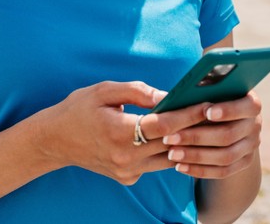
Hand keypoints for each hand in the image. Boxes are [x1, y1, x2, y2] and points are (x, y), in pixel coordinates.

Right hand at [34, 81, 204, 184]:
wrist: (54, 140)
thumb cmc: (79, 109)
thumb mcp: (104, 91)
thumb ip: (137, 91)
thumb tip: (166, 95)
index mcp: (120, 132)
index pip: (165, 125)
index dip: (189, 114)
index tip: (208, 104)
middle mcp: (125, 157)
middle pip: (172, 144)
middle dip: (194, 128)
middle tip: (215, 114)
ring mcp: (127, 171)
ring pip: (169, 159)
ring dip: (186, 144)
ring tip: (203, 125)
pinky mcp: (127, 178)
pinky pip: (155, 166)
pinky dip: (167, 153)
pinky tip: (179, 139)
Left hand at [142, 93, 262, 179]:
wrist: (227, 122)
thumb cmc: (211, 100)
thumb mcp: (207, 93)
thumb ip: (191, 95)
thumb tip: (159, 98)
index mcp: (251, 103)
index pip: (247, 106)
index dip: (228, 110)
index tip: (206, 111)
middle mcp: (255, 125)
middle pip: (229, 135)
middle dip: (196, 137)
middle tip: (170, 138)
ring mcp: (251, 147)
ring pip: (225, 156)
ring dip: (195, 156)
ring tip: (172, 154)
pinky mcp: (243, 163)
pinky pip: (222, 172)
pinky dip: (200, 170)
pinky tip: (180, 167)